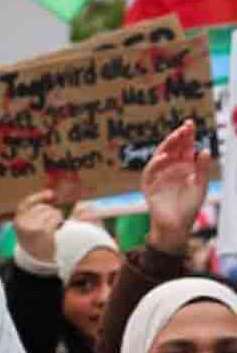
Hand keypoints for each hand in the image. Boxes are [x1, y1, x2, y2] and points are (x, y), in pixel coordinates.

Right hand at [13, 189, 63, 265]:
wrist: (37, 261)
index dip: (38, 197)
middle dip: (50, 213)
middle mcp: (22, 222)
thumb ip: (36, 212)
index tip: (51, 194)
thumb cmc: (36, 242)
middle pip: (42, 207)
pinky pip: (55, 218)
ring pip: (51, 211)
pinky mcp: (42, 230)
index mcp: (17, 221)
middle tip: (49, 226)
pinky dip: (59, 222)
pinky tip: (56, 230)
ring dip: (56, 218)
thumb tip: (50, 193)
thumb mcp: (29, 227)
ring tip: (52, 229)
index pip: (26, 203)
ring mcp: (32, 226)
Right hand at [142, 120, 211, 255]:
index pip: (184, 147)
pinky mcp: (150, 186)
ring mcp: (159, 176)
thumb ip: (202, 168)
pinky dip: (156, 163)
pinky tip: (164, 156)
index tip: (190, 124)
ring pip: (160, 156)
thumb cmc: (189, 206)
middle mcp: (170, 168)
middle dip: (177, 137)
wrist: (177, 225)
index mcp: (183, 166)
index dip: (187, 136)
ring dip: (167, 146)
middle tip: (184, 127)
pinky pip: (150, 172)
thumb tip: (204, 150)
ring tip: (176, 136)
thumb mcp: (200, 185)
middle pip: (172, 149)